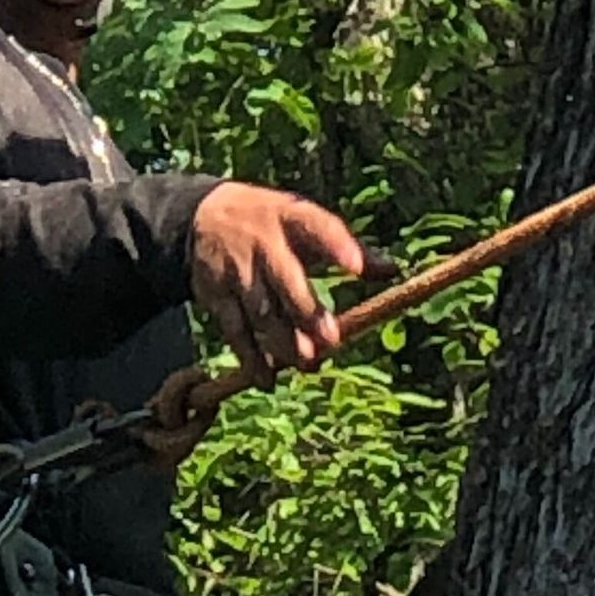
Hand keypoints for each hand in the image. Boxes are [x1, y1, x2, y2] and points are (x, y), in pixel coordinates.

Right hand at [189, 183, 367, 386]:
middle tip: (331, 340)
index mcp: (290, 217)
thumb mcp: (303, 221)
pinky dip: (250, 357)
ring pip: (261, 311)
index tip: (358, 266)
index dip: (337, 245)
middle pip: (286, 280)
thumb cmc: (269, 223)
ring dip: (283, 341)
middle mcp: (263, 243)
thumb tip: (394, 270)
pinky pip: (235, 330)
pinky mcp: (216, 295)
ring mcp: (237, 271)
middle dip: (307, 311)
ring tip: (307, 363)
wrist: (200, 217)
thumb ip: (346, 247)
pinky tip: (267, 378)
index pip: (317, 226)